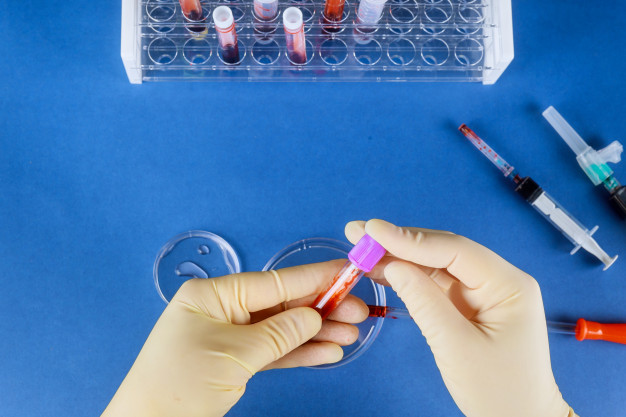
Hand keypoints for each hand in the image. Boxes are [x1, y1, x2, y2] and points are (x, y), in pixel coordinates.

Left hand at [102, 260, 367, 416]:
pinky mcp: (234, 361)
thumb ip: (279, 333)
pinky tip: (328, 352)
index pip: (273, 282)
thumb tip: (314, 315)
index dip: (313, 278)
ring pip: (282, 330)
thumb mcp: (234, 354)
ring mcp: (229, 336)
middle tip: (358, 313)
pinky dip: (300, 353)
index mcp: (214, 295)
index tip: (345, 271)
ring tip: (350, 336)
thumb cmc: (179, 383)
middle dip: (321, 310)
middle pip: (281, 305)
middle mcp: (223, 309)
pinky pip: (273, 352)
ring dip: (316, 334)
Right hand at [346, 219, 575, 416]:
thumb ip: (424, 302)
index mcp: (508, 285)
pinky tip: (381, 269)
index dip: (410, 238)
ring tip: (361, 249)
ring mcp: (482, 292)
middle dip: (400, 243)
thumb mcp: (456, 347)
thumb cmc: (498, 391)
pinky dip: (407, 277)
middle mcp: (497, 280)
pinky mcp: (468, 305)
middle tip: (358, 233)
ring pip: (435, 265)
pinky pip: (434, 284)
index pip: (455, 250)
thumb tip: (393, 266)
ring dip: (398, 257)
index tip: (372, 230)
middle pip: (443, 252)